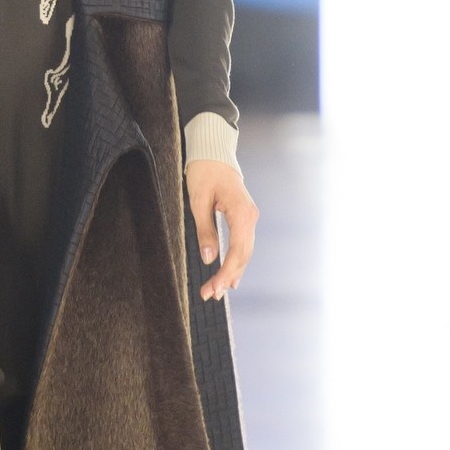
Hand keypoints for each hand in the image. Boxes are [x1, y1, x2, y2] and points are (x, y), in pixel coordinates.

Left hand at [185, 159, 257, 301]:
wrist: (214, 154)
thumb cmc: (204, 172)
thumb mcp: (198, 201)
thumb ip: (205, 230)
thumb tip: (209, 259)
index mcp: (241, 212)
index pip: (237, 250)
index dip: (226, 272)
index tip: (213, 288)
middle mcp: (251, 217)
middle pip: (243, 255)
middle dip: (228, 277)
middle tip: (210, 294)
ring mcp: (250, 218)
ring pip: (245, 252)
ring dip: (232, 272)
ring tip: (217, 291)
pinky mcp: (245, 218)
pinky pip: (243, 244)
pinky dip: (236, 262)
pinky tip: (230, 277)